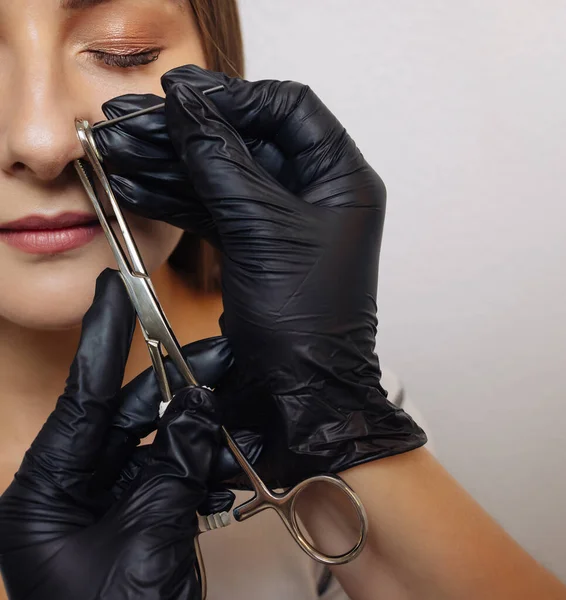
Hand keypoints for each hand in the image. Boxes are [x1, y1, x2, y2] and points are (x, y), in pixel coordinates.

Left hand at [0, 271, 228, 599]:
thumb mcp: (146, 541)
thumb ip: (174, 466)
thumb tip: (199, 406)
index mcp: (43, 496)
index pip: (79, 399)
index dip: (99, 339)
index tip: (114, 292)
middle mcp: (68, 494)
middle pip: (125, 418)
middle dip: (175, 388)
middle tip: (217, 358)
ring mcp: (104, 507)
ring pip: (154, 444)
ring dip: (196, 428)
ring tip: (233, 406)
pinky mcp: (136, 520)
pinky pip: (168, 474)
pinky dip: (199, 462)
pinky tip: (226, 456)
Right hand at [95, 66, 426, 486]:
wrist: (297, 393)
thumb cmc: (303, 318)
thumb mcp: (261, 230)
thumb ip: (222, 163)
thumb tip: (187, 106)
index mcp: (340, 179)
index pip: (289, 109)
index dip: (234, 97)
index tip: (181, 94)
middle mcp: (315, 193)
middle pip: (247, 139)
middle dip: (189, 132)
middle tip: (132, 122)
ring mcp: (282, 220)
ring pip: (224, 175)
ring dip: (173, 165)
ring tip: (120, 152)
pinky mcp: (255, 245)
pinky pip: (214, 209)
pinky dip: (178, 200)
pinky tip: (138, 187)